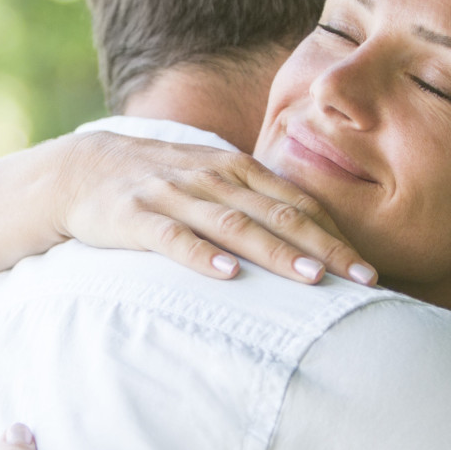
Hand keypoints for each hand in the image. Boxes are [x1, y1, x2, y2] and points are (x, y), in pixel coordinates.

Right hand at [48, 131, 376, 285]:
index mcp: (236, 169)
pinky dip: (201, 255)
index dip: (336, 235)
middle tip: (362, 280)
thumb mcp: (211, 180)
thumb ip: (254, 202)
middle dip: (324, 248)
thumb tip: (310, 240)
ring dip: (276, 251)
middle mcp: (211, 178)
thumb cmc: (160, 182)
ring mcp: (173, 196)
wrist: (82, 170)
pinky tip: (226, 274)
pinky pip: (172, 238)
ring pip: (234, 225)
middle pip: (277, 214)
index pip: (297, 203)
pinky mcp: (135, 217)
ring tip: (312, 278)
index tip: (369, 271)